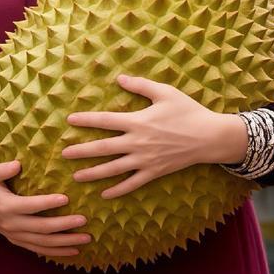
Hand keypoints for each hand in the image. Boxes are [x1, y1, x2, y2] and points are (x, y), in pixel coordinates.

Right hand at [0, 160, 90, 260]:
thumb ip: (1, 169)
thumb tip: (17, 164)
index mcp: (5, 206)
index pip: (29, 206)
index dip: (47, 203)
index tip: (66, 198)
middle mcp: (11, 224)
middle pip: (41, 228)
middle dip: (63, 225)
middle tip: (83, 220)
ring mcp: (15, 235)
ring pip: (43, 243)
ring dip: (65, 242)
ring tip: (86, 238)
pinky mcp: (18, 241)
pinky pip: (40, 249)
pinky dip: (57, 252)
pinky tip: (74, 250)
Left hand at [63, 77, 245, 197]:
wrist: (210, 137)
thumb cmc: (189, 111)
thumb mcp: (165, 92)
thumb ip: (140, 85)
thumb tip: (119, 78)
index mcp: (138, 121)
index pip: (105, 120)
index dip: (86, 120)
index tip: (69, 121)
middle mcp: (137, 142)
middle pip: (103, 148)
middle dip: (81, 151)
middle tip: (63, 154)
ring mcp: (145, 160)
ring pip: (113, 169)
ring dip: (93, 173)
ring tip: (76, 176)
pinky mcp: (154, 172)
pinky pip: (132, 184)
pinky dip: (118, 190)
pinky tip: (104, 194)